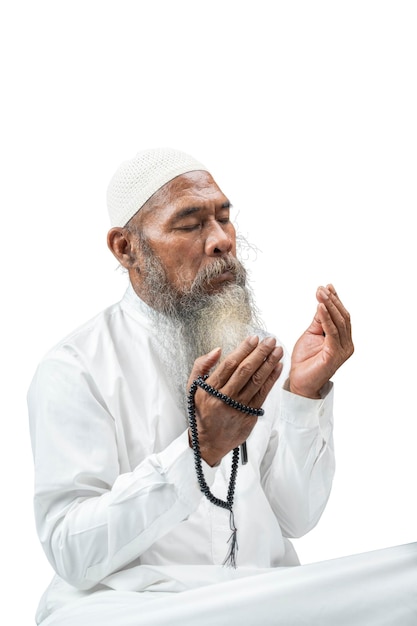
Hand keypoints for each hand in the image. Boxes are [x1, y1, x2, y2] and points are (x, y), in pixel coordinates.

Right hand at [187, 336, 282, 465]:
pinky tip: (277, 367)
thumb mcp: (193, 388)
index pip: (229, 365)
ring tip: (278, 350)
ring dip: (269, 364)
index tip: (253, 338)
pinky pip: (262, 394)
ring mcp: (238, 408)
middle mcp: (224, 398)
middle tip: (270, 341)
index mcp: (209, 389)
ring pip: (256, 381)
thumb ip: (201, 366)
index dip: (243, 350)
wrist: (209, 442)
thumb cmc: (202, 411)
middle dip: (259, 353)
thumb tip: (217, 350)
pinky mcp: (249, 416)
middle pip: (245, 371)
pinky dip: (271, 379)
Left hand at [289, 284, 353, 398]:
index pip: (341, 315)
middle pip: (342, 317)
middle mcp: (346, 344)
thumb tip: (322, 303)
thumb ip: (319, 321)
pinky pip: (331, 332)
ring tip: (320, 293)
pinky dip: (325, 318)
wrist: (300, 382)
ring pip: (338, 322)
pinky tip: (319, 306)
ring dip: (329, 305)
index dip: (336, 300)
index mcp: (342, 339)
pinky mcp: (334, 354)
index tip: (328, 286)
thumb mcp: (311, 334)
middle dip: (332, 300)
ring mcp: (343, 350)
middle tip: (322, 288)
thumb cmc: (305, 361)